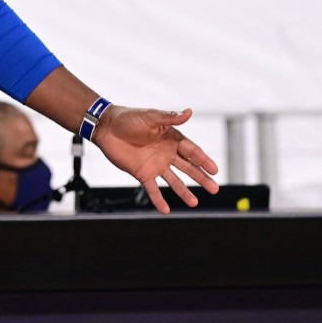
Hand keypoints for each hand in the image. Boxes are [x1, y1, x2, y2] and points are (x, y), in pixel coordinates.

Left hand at [93, 106, 218, 213]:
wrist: (106, 128)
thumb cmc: (128, 118)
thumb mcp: (150, 117)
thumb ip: (170, 117)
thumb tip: (189, 112)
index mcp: (171, 138)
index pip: (192, 151)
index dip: (203, 160)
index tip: (215, 170)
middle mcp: (166, 153)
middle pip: (188, 168)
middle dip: (201, 178)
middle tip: (214, 188)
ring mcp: (155, 165)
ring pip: (174, 181)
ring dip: (184, 192)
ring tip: (195, 203)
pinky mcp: (142, 173)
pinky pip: (153, 189)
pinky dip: (159, 200)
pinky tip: (166, 210)